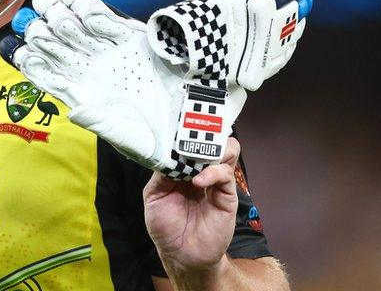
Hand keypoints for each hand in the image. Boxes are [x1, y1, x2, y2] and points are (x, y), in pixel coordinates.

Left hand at [1, 0, 218, 178]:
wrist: (189, 125)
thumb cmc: (153, 138)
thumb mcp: (124, 136)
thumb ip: (98, 122)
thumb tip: (74, 112)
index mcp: (82, 94)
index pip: (47, 74)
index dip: (31, 60)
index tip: (18, 47)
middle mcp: (91, 70)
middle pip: (58, 46)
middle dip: (41, 30)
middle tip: (31, 18)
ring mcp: (110, 53)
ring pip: (76, 29)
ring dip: (60, 13)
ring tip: (47, 0)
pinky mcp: (133, 40)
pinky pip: (106, 20)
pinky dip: (89, 8)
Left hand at [144, 137, 240, 273]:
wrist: (181, 256)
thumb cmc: (166, 227)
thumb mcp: (154, 197)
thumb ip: (162, 174)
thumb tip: (167, 152)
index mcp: (182, 168)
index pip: (189, 142)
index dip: (185, 133)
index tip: (178, 124)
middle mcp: (200, 171)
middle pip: (212, 141)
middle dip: (203, 134)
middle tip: (190, 135)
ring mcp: (215, 182)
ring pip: (227, 151)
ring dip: (212, 148)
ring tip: (196, 156)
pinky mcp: (227, 196)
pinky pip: (225, 175)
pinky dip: (213, 172)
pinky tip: (197, 181)